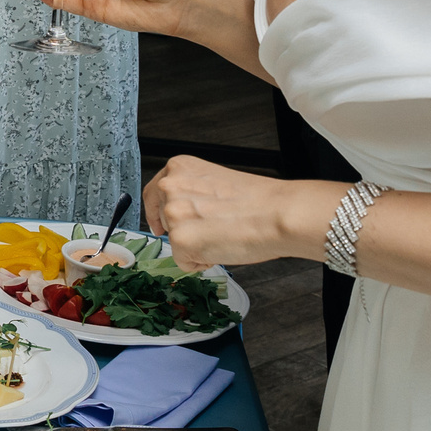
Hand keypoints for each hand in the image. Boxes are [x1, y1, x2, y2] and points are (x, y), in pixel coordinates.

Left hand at [144, 155, 329, 269]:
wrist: (277, 214)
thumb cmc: (257, 201)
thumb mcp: (213, 182)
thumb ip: (190, 192)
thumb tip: (180, 214)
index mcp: (179, 167)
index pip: (153, 193)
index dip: (157, 213)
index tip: (159, 226)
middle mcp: (170, 187)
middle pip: (163, 220)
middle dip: (184, 230)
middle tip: (215, 229)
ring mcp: (172, 214)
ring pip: (175, 242)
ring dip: (195, 246)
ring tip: (222, 235)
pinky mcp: (179, 240)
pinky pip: (184, 262)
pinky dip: (201, 262)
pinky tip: (221, 247)